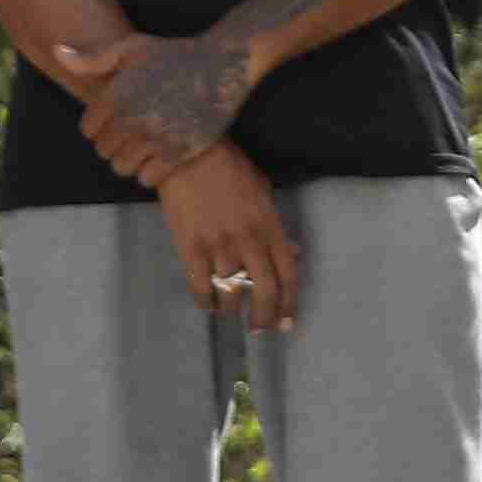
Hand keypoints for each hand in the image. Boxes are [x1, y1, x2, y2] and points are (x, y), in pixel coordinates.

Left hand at [61, 31, 259, 190]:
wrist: (222, 64)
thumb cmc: (175, 54)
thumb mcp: (132, 48)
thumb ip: (93, 58)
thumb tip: (58, 53)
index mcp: (117, 93)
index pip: (88, 129)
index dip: (97, 127)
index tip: (111, 122)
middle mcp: (133, 117)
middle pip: (104, 150)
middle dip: (112, 145)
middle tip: (129, 136)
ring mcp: (155, 137)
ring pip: (122, 168)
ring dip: (128, 161)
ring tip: (142, 148)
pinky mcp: (178, 152)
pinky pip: (148, 179)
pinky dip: (149, 172)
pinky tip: (158, 157)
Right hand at [156, 149, 300, 330]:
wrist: (189, 153)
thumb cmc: (230, 169)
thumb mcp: (264, 193)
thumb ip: (277, 228)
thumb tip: (292, 255)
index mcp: (270, 226)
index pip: (288, 274)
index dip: (289, 303)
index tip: (286, 322)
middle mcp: (249, 241)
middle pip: (264, 291)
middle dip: (265, 317)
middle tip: (260, 329)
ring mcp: (219, 246)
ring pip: (232, 293)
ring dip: (233, 310)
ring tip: (231, 313)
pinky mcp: (191, 248)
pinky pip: (201, 286)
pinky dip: (206, 301)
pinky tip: (209, 304)